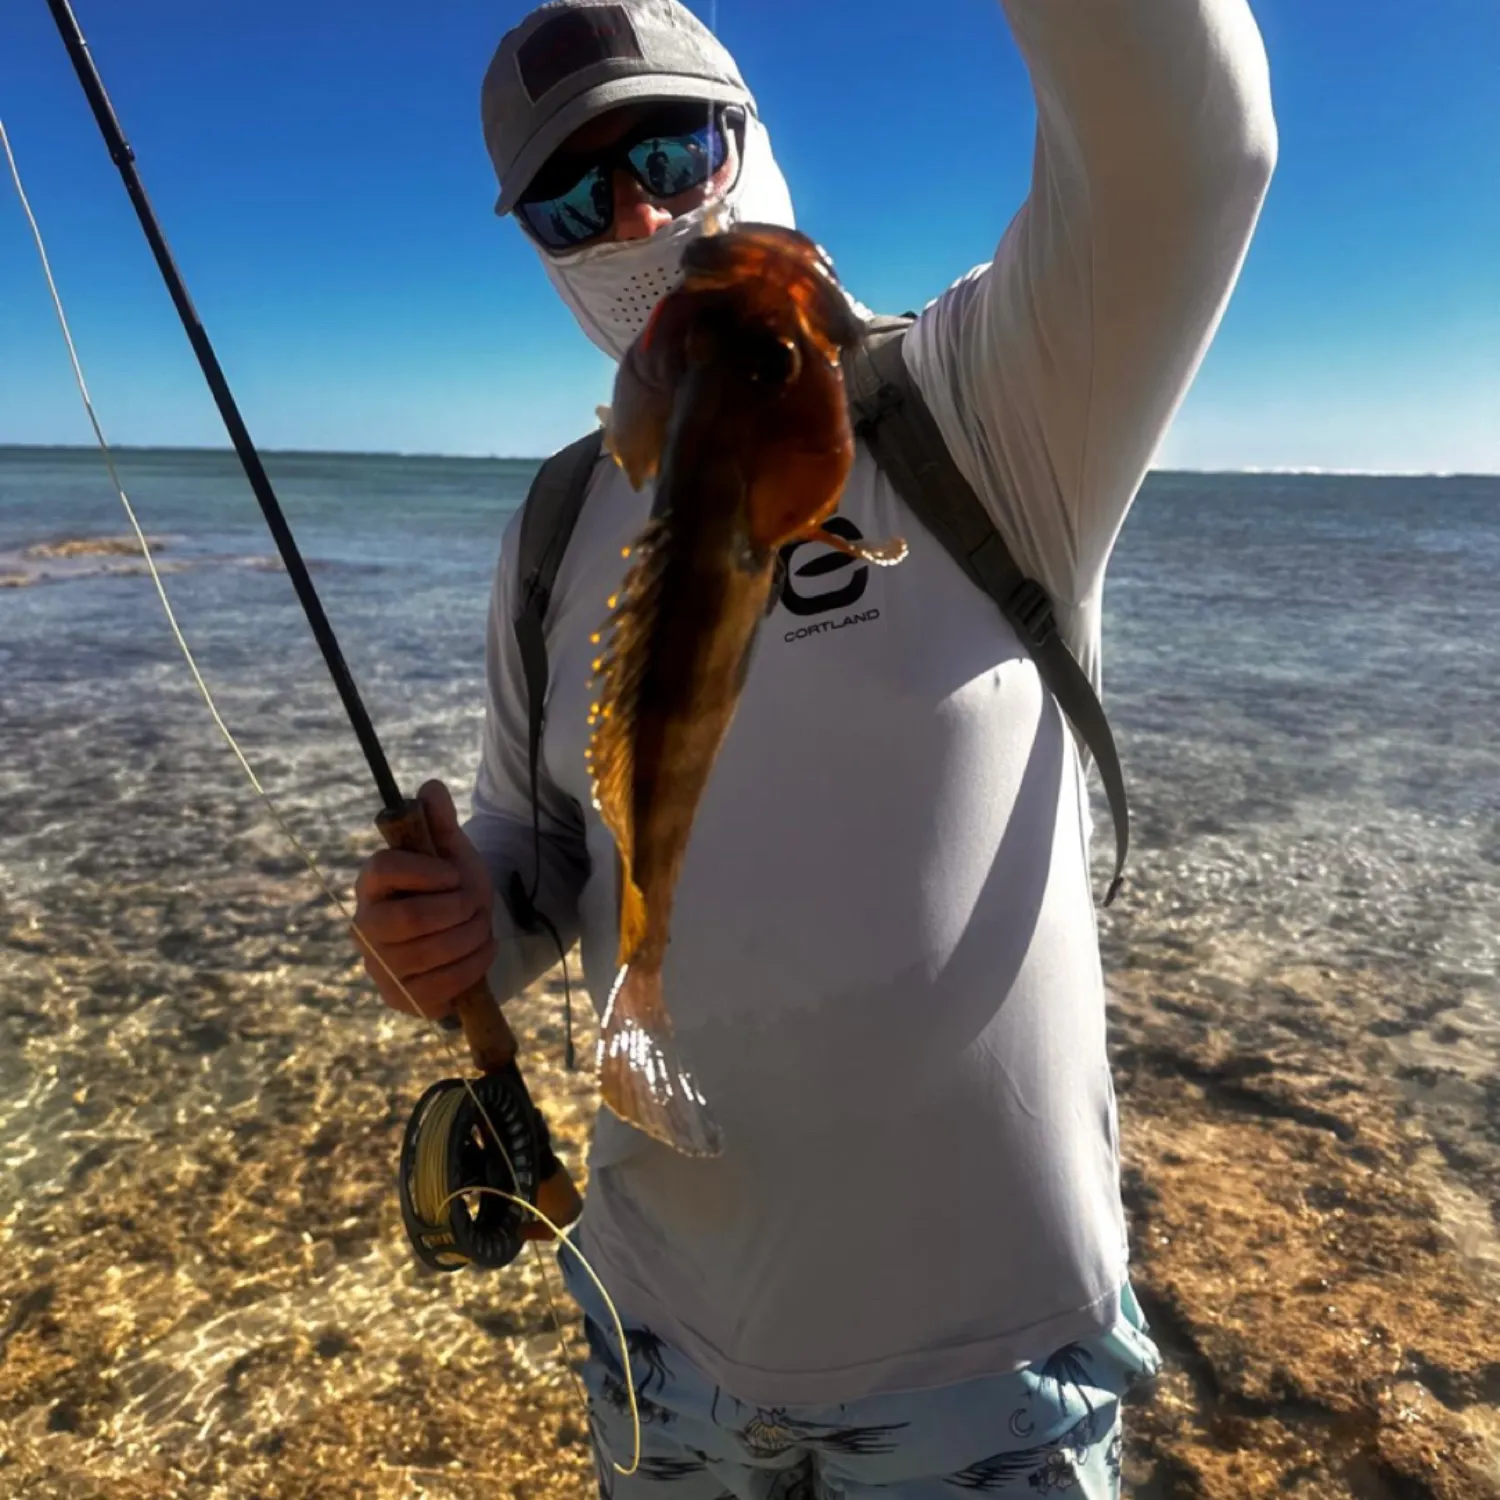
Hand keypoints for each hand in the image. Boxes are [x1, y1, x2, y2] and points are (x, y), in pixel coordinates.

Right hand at [352, 780, 496, 1020]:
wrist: (463, 934)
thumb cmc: (450, 889)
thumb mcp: (452, 853)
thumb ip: (439, 822)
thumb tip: (430, 788)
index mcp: (372, 882)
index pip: (384, 869)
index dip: (426, 871)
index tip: (455, 874)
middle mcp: (365, 925)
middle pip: (410, 919)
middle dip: (458, 910)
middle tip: (475, 904)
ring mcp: (378, 966)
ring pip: (429, 954)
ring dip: (470, 937)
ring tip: (481, 926)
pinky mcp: (398, 998)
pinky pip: (439, 987)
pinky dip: (472, 966)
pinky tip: (482, 951)